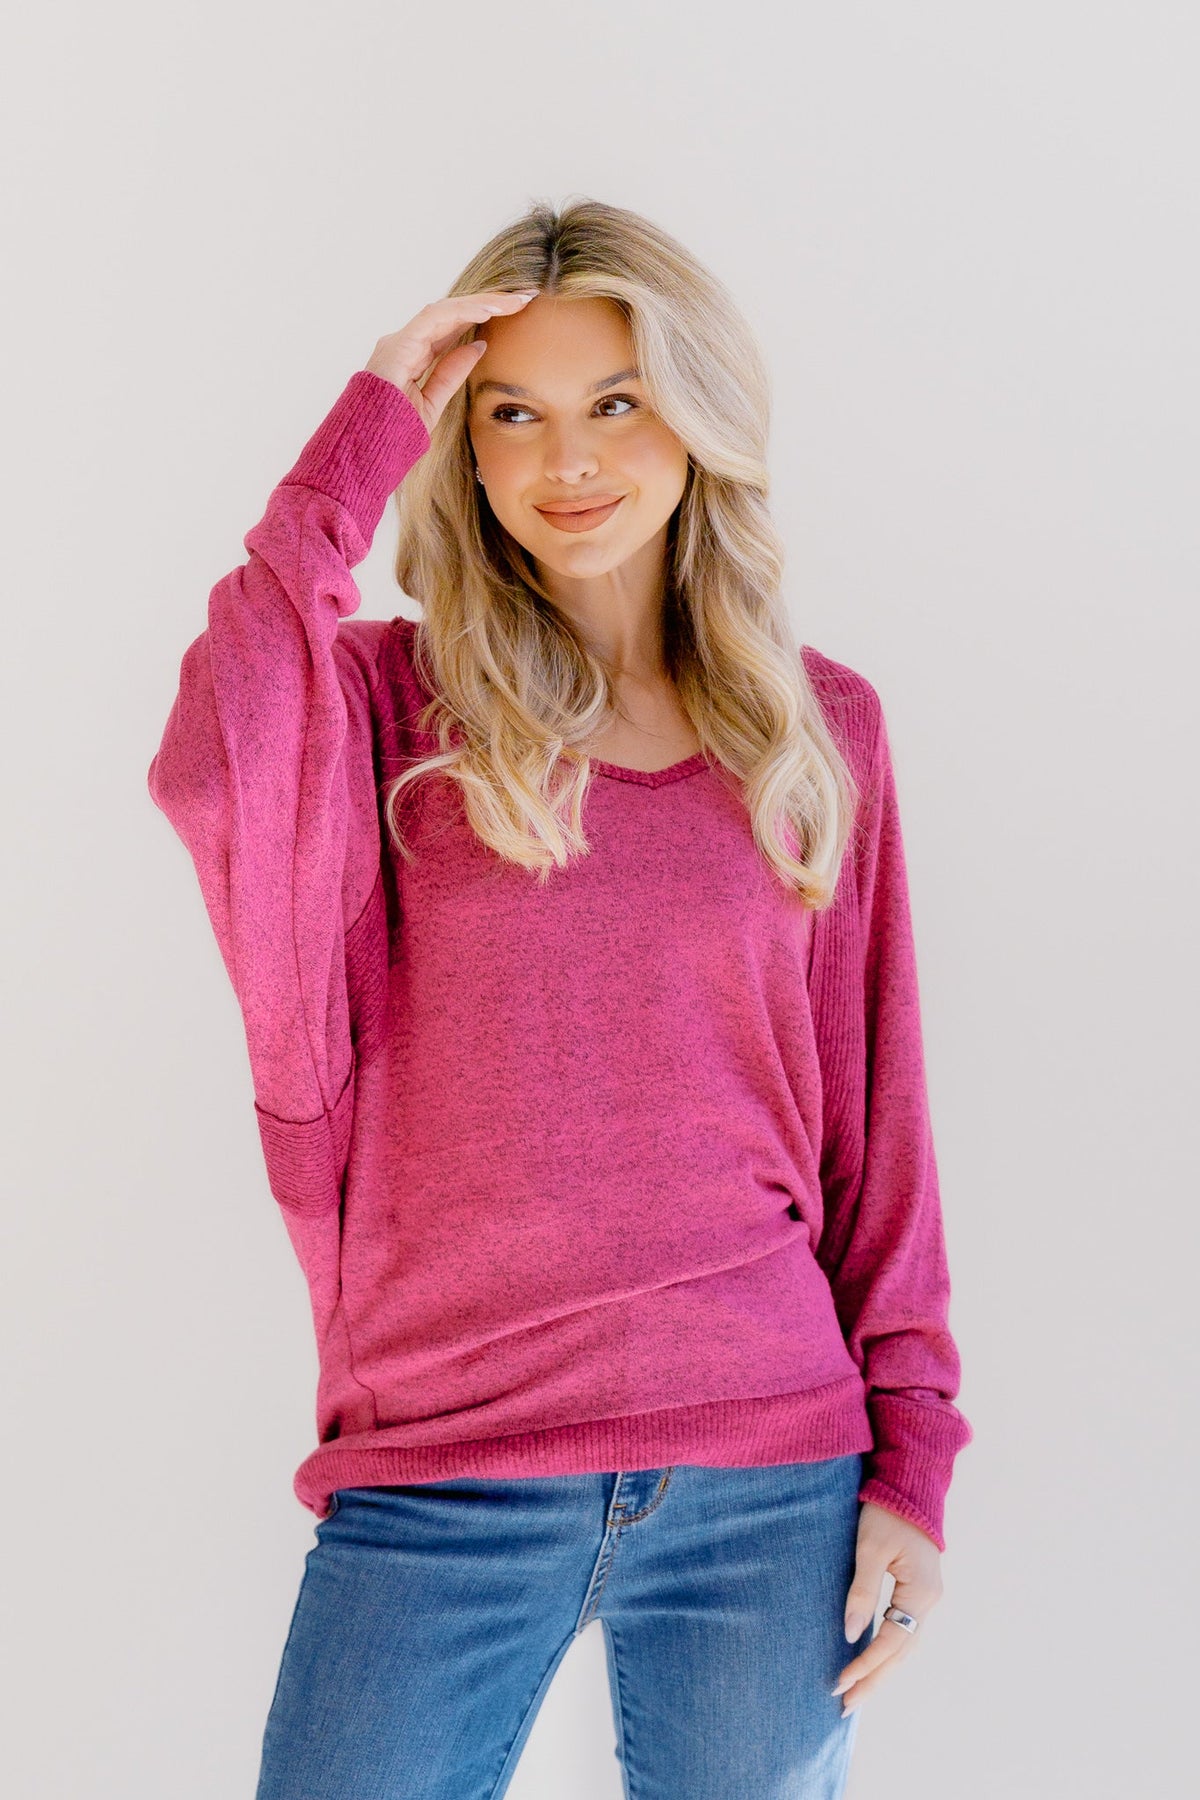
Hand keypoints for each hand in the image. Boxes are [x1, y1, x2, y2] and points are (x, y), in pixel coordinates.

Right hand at [363, 289, 537, 433]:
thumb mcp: (432, 403)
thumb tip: (478, 346)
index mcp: (411, 357)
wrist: (364, 450)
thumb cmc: (392, 434)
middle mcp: (404, 343)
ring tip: (514, 301)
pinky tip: (490, 309)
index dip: (483, 318)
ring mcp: (399, 342)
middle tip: (523, 298)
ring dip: (482, 303)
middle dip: (488, 304)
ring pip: (446, 310)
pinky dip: (464, 311)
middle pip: (452, 315)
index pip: (452, 328)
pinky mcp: (399, 345)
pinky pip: (435, 319)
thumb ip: (451, 373)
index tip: (516, 313)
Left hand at [830, 1502, 943, 1717]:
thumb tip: (852, 1634)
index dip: (865, 1664)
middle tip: (845, 1706)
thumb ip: (862, 1591)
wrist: (909, 1484)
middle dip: (874, 1680)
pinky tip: (871, 1663)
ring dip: (881, 1671)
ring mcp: (927, 1598)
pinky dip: (887, 1652)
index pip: (891, 1641)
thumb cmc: (887, 1511)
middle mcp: (929, 1601)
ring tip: (856, 1695)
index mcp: (921, 1593)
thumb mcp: (869, 1549)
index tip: (840, 1683)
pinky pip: (904, 1632)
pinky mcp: (918, 1591)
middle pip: (902, 1653)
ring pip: (905, 1646)